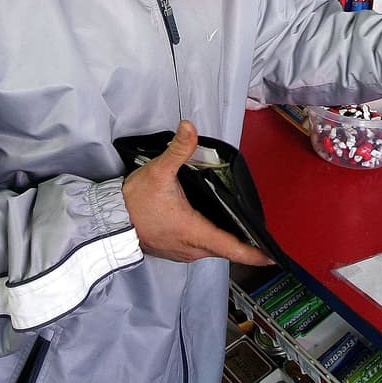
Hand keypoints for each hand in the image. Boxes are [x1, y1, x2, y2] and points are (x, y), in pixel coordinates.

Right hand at [122, 120, 272, 265]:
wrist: (108, 220)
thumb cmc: (134, 200)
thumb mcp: (159, 171)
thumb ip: (178, 150)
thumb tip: (189, 127)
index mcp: (193, 232)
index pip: (232, 248)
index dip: (254, 253)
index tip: (273, 256)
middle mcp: (191, 249)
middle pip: (226, 249)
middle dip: (245, 244)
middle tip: (263, 234)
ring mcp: (182, 253)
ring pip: (213, 250)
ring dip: (228, 242)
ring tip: (245, 230)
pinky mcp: (174, 252)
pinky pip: (201, 250)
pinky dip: (212, 242)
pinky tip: (216, 228)